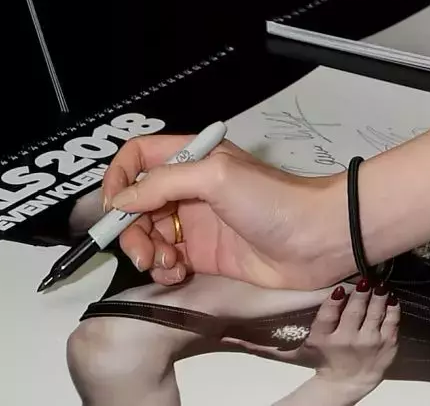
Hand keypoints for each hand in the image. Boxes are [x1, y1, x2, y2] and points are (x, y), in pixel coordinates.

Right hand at [100, 134, 350, 289]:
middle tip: (144, 251)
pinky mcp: (204, 255)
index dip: (119, 178)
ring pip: (148, 234)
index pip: (139, 156)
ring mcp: (196, 222)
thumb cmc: (272, 200)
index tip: (114, 208)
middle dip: (131, 228)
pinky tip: (178, 274)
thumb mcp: (217, 177)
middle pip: (137, 202)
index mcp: (194, 157)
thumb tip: (121, 201)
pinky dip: (163, 269)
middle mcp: (190, 187)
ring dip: (147, 251)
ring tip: (168, 263)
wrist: (315, 241)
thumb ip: (164, 183)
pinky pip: (166, 261)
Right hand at [303, 285, 399, 396]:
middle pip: (356, 309)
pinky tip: (390, 299)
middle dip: (362, 290)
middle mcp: (347, 341)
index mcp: (324, 338)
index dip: (336, 298)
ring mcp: (370, 343)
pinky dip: (392, 306)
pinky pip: (393, 319)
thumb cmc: (329, 355)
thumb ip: (325, 313)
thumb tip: (340, 288)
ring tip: (379, 285)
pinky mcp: (388, 345)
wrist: (345, 383)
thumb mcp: (316, 337)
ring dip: (379, 294)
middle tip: (366, 280)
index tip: (342, 287)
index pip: (328, 314)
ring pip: (376, 310)